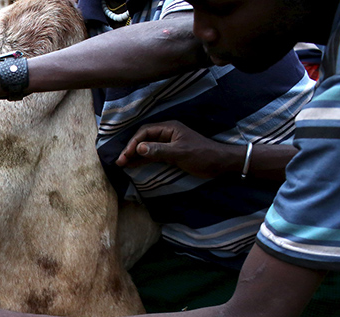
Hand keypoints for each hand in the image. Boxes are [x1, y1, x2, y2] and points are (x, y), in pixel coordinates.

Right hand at [115, 121, 237, 178]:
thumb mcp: (180, 153)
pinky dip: (142, 160)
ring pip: (146, 147)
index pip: (145, 132)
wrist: (219, 164)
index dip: (133, 143)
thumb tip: (138, 148)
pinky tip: (133, 165)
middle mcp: (167, 133)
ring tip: (122, 164)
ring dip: (134, 155)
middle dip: (130, 149)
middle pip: (143, 138)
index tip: (125, 155)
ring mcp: (168, 143)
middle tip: (120, 161)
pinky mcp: (170, 153)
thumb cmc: (202, 155)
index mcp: (169, 128)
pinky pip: (152, 155)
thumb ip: (159, 150)